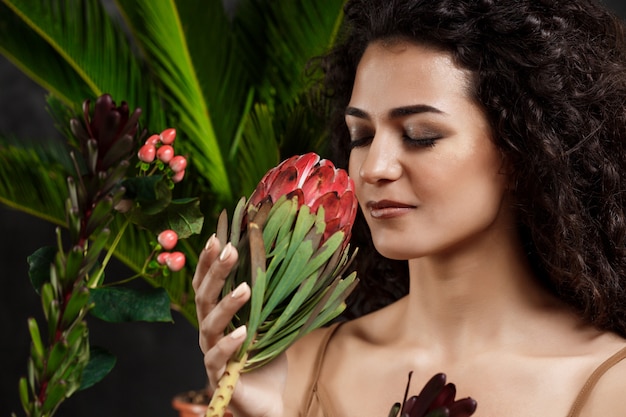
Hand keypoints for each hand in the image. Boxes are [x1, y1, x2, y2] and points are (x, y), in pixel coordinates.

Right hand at [193, 234, 285, 416]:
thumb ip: (273, 299)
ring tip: (244, 287)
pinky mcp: (219, 376)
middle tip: (229, 249)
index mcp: (219, 315)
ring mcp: (212, 353)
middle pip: (204, 296)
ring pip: (208, 323)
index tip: (218, 237)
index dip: (209, 261)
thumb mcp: (273, 323)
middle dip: (215, 271)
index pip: (207, 283)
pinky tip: (243, 332)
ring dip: (226, 303)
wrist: (271, 400)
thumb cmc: (269, 359)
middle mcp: (210, 331)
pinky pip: (217, 358)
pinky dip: (229, 344)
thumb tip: (296, 263)